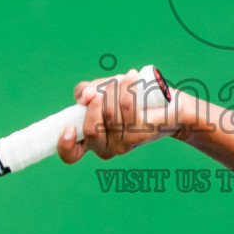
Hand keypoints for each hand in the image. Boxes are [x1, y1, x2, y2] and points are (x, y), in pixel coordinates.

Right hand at [56, 69, 176, 163]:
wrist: (169, 104)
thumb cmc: (133, 98)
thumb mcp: (103, 90)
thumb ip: (86, 91)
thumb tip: (84, 97)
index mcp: (92, 140)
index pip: (71, 154)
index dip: (64, 144)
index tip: (68, 127)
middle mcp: (106, 148)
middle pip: (90, 128)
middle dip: (98, 99)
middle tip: (110, 87)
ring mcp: (124, 145)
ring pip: (109, 113)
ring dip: (115, 89)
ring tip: (127, 80)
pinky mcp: (141, 135)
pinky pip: (126, 107)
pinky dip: (127, 87)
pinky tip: (133, 78)